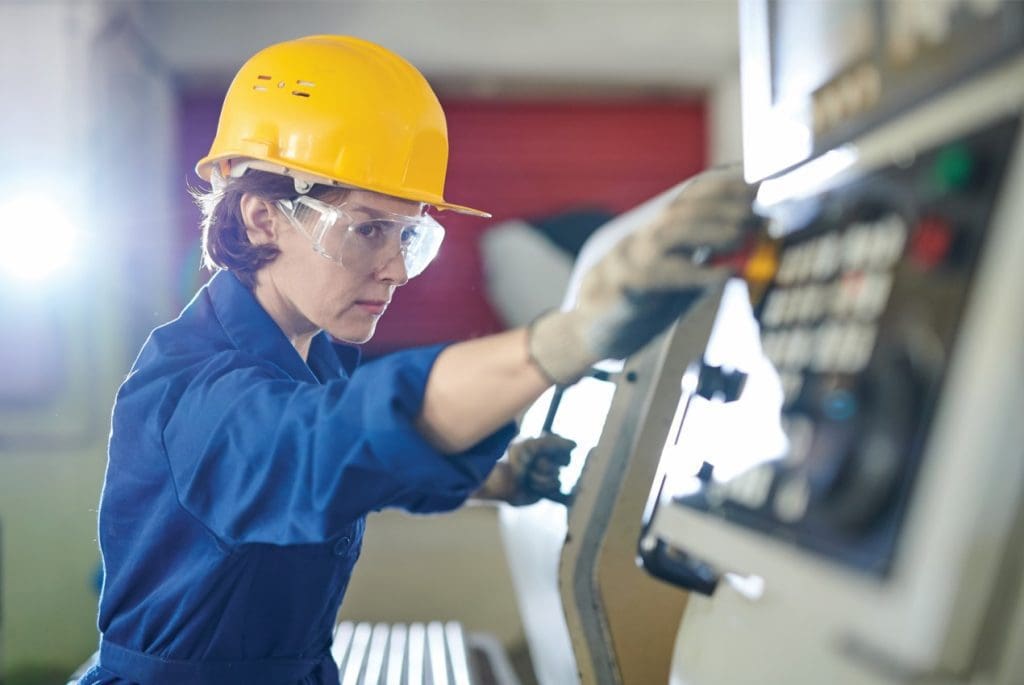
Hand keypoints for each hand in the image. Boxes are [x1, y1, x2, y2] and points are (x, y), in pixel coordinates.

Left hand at [474, 434, 575, 505]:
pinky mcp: (545, 491)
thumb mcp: (532, 445)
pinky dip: (541, 486)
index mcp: (545, 449)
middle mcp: (549, 462)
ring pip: (557, 478)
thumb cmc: (512, 459)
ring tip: (526, 477)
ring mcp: (547, 477)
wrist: (499, 480)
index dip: (558, 453)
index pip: (565, 451)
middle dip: (546, 465)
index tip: (544, 454)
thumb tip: (575, 445)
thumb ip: (554, 443)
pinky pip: (555, 489)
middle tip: (532, 465)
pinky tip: (530, 485)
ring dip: (540, 478)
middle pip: (564, 465)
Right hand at [528, 166, 759, 383]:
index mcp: (655, 231)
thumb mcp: (675, 276)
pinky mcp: (624, 288)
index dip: (723, 187)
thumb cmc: (638, 304)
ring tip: (741, 237)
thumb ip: (705, 259)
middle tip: (755, 215)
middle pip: (683, 209)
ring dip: (710, 231)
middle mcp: (642, 238)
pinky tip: (723, 276)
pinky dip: (695, 273)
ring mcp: (630, 260)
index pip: (689, 195)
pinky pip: (661, 275)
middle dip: (723, 206)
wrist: (589, 331)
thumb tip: (749, 247)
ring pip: (670, 232)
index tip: (757, 187)